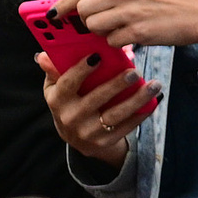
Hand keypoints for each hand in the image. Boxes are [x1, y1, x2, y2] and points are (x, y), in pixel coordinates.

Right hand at [38, 51, 158, 164]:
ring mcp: (87, 132)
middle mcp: (70, 117)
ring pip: (115, 114)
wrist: (77, 139)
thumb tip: (44, 56)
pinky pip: (126, 127)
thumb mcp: (57, 89)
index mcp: (57, 100)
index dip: (81, 70)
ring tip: (153, 85)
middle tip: (134, 72)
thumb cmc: (69, 104)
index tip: (98, 56)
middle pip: (95, 99)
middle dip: (116, 84)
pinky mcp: (104, 142)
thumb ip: (55, 71)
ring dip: (137, 99)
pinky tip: (154, 101)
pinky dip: (142, 114)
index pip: (68, 83)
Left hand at [58, 0, 197, 50]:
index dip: (62, 5)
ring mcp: (131, 11)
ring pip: (94, 26)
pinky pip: (111, 41)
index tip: (50, 15)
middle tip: (101, 23)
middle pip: (83, 10)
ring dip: (102, 32)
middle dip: (87, 20)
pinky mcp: (138, 31)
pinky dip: (118, 42)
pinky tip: (132, 35)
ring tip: (120, 28)